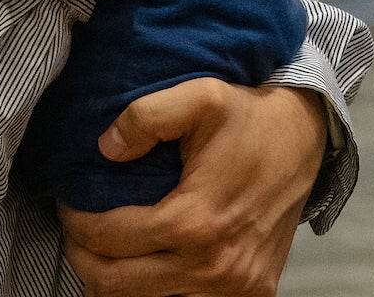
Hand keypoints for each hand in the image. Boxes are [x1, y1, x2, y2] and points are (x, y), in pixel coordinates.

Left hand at [62, 79, 326, 296]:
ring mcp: (235, 288)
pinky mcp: (251, 293)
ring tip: (106, 245)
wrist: (304, 141)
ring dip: (115, 278)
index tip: (69, 203)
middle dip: (84, 257)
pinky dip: (153, 290)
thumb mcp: (199, 96)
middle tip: (77, 229)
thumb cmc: (247, 118)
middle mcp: (214, 266)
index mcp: (195, 221)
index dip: (76, 223)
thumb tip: (106, 149)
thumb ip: (144, 116)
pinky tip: (143, 261)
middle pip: (117, 285)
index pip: (108, 239)